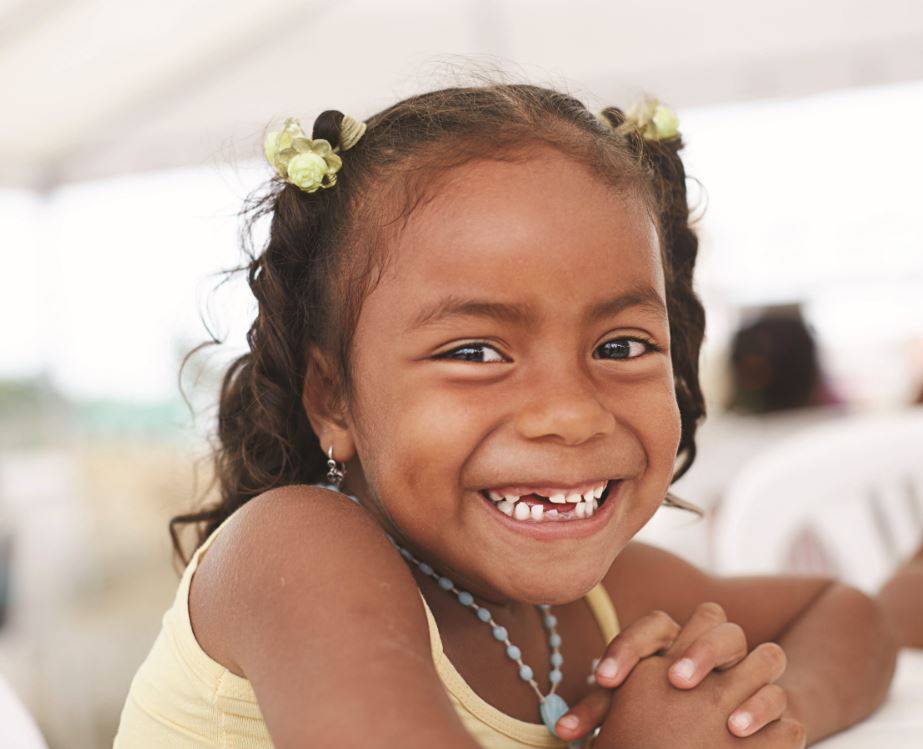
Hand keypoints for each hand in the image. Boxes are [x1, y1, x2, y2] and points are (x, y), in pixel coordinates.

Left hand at [556, 602, 801, 744]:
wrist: (723, 732)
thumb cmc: (662, 716)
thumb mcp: (630, 711)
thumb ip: (600, 714)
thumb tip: (561, 728)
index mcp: (674, 641)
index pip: (654, 624)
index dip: (628, 647)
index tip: (604, 680)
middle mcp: (713, 647)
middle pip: (713, 619)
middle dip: (697, 647)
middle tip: (675, 681)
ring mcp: (750, 672)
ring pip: (758, 648)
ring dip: (742, 683)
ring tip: (718, 713)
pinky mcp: (776, 703)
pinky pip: (781, 693)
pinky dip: (762, 709)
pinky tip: (736, 731)